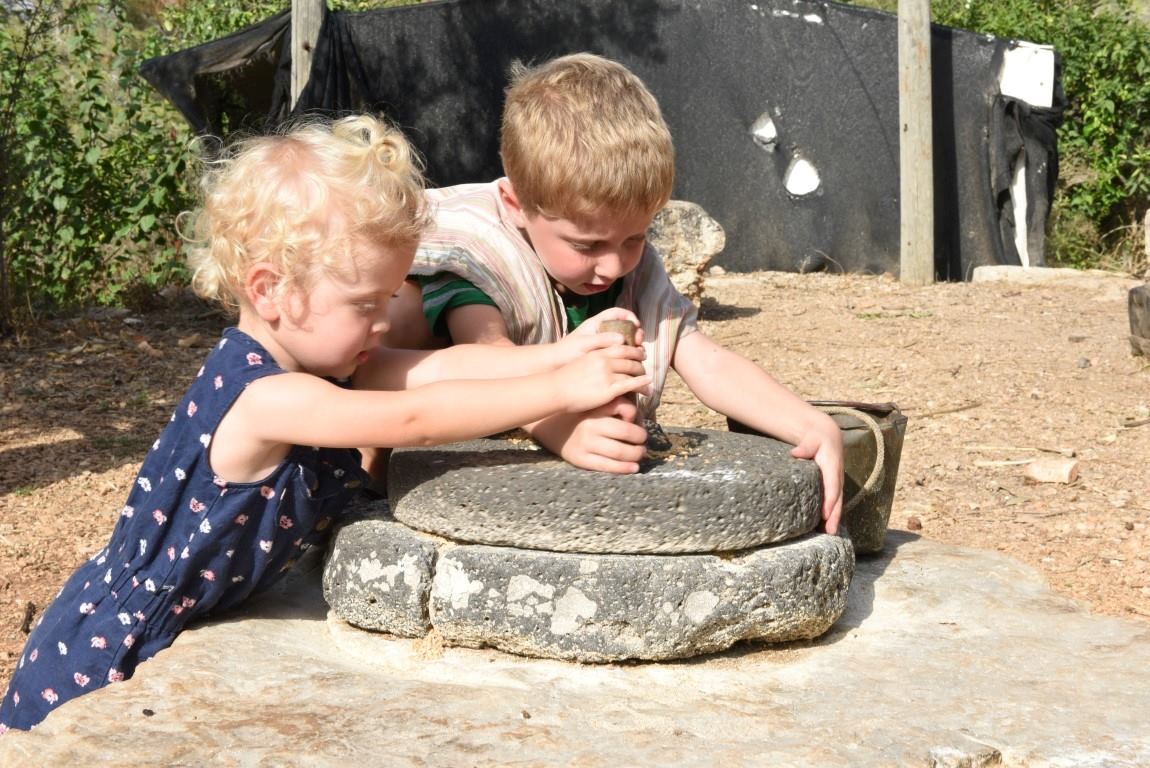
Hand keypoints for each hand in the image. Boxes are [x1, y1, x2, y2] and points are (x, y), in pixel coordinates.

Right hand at [532, 398, 648, 473]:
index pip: (625, 408)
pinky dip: (625, 468)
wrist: (548, 426)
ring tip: (640, 453)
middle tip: (642, 440)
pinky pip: (607, 466)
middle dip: (640, 437)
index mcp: (595, 409)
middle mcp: (590, 425)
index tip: (636, 420)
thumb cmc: (577, 415)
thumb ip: (613, 405)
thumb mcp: (592, 403)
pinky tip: (634, 468)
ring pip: (620, 451)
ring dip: (636, 454)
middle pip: (627, 433)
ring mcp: (585, 444)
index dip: (636, 415)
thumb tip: (636, 417)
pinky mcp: (581, 459)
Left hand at [552, 308, 645, 365]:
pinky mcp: (607, 356)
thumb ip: (602, 339)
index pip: (617, 313)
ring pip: (627, 342)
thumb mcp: (584, 343)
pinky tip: (634, 363)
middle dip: (636, 333)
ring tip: (640, 354)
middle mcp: (604, 332)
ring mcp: (606, 344)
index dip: (629, 316)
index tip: (636, 325)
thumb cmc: (568, 350)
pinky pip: (622, 353)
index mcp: (597, 323)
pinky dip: (630, 356)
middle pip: (626, 328)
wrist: (557, 364)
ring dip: (635, 346)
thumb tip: (622, 339)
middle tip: (639, 342)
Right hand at [554, 345, 650, 413]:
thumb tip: (604, 361)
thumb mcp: (581, 362)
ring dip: (643, 374)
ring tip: (648, 379)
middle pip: (630, 358)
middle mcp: (605, 360)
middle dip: (640, 361)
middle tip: (645, 364)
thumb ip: (595, 359)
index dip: (633, 350)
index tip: (638, 353)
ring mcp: (608, 374)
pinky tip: (648, 385)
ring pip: (633, 371)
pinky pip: (631, 384)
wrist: (556, 390)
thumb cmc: (565, 379)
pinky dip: (642, 383)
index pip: (621, 347)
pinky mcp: (610, 389)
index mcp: (598, 352)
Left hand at [789, 416, 843, 534]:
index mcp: (832, 467)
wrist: (828, 437)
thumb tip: (795, 453)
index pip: (832, 486)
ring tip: (828, 533)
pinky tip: (824, 526)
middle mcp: (837, 477)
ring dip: (833, 518)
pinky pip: (833, 501)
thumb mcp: (811, 439)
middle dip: (834, 515)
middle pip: (837, 498)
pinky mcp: (833, 486)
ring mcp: (836, 482)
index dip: (829, 501)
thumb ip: (805, 446)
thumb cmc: (817, 439)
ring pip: (836, 502)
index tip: (825, 514)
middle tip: (830, 531)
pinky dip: (831, 513)